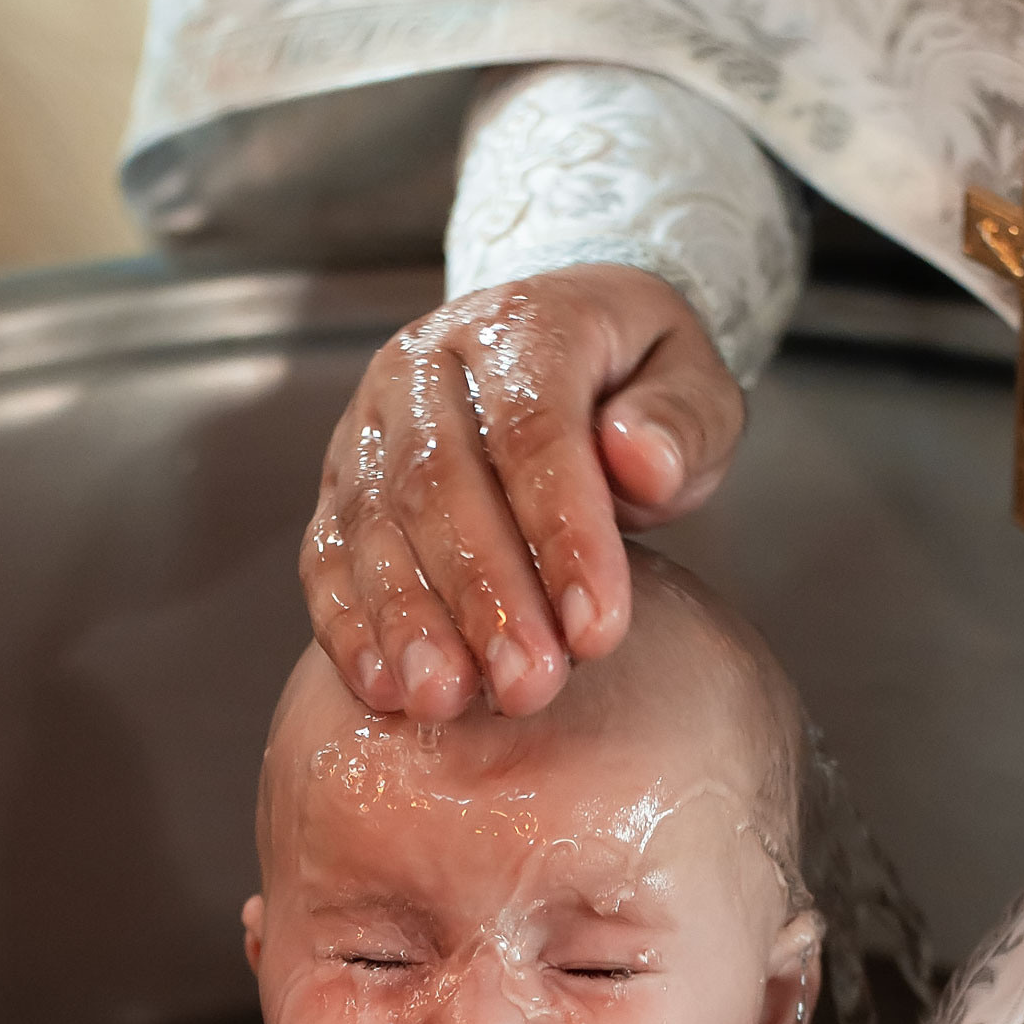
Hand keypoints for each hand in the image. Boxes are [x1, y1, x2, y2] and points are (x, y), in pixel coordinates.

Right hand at [300, 263, 744, 719]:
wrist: (561, 353)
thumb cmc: (633, 389)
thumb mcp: (695, 386)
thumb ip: (681, 422)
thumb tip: (644, 461)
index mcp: (522, 324)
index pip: (534, 430)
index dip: (563, 535)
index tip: (597, 629)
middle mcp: (427, 365)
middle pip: (440, 482)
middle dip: (484, 595)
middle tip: (527, 686)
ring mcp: (370, 425)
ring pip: (373, 523)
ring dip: (408, 620)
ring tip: (446, 699)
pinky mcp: (340, 485)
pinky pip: (328, 555)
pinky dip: (350, 625)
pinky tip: (384, 687)